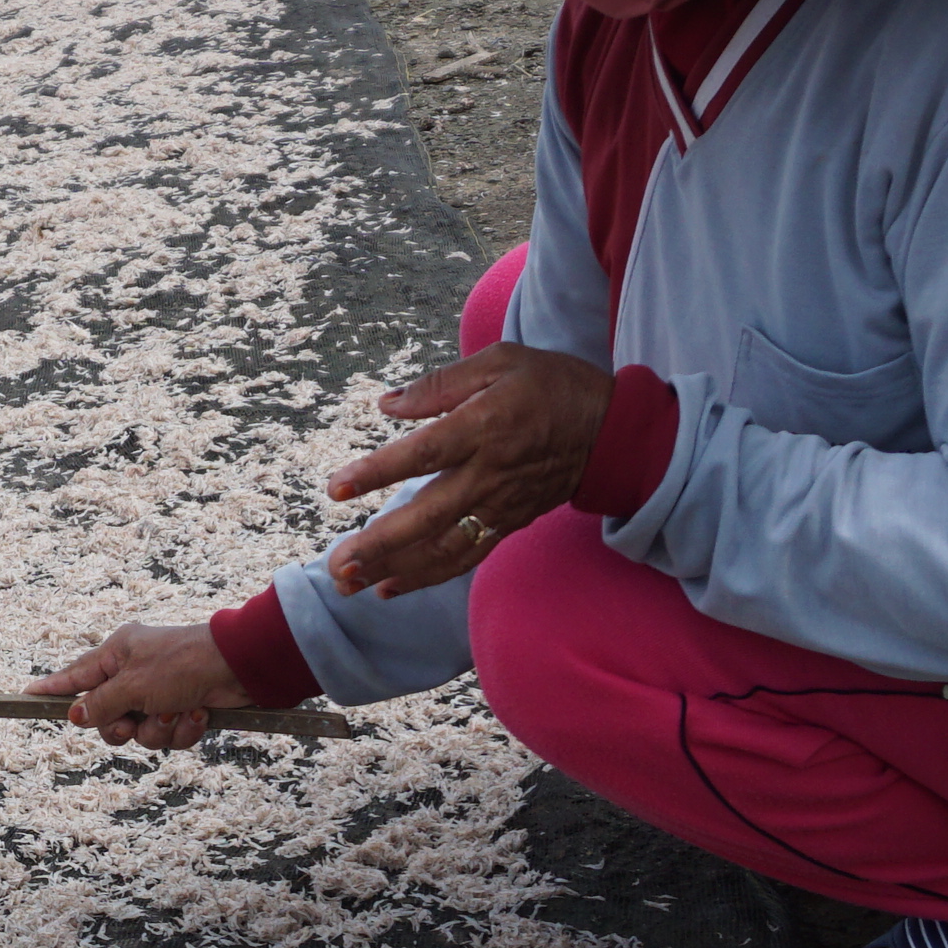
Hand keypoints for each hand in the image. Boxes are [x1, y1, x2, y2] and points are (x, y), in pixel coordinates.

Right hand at [26, 621, 248, 751]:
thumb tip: (75, 715)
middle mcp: (136, 673)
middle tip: (133, 723)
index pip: (75, 675)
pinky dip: (183, 730)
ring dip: (160, 730)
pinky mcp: (183, 708)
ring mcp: (160, 693)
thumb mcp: (133, 685)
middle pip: (108, 717)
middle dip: (124, 728)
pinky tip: (198, 714)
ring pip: (141, 733)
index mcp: (118, 654)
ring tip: (176, 711)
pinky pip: (169, 735)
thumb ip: (101, 704)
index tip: (25, 696)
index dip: (53, 688)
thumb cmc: (183, 664)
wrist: (240, 668)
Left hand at [318, 343, 610, 598]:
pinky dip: (426, 577)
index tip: (336, 488)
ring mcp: (500, 505)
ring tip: (348, 583)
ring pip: (442, 548)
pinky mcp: (508, 524)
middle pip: (427, 517)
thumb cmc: (550, 385)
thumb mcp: (501, 360)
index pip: (423, 454)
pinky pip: (464, 557)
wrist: (611, 429)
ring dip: (393, 570)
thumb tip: (387, 405)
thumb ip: (440, 383)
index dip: (378, 473)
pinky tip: (388, 587)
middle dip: (379, 545)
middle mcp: (489, 473)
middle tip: (336, 566)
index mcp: (484, 427)